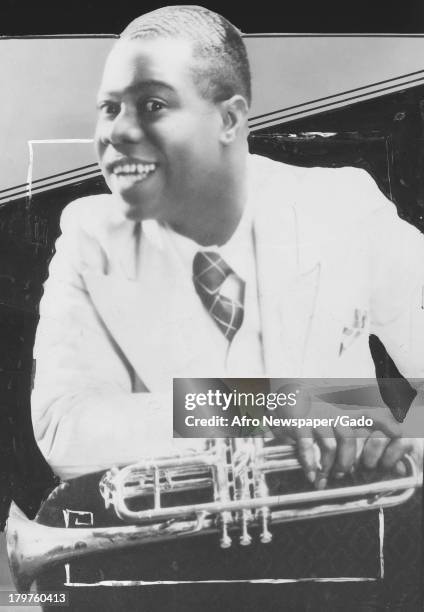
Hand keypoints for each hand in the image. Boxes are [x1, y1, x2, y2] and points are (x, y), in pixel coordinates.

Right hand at [271, 384, 421, 487]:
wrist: (281, 391)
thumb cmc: (308, 405)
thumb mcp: (330, 408)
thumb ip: (352, 421)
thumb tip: (383, 436)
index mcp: (341, 406)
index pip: (370, 412)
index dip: (386, 423)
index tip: (397, 435)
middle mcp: (331, 410)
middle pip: (348, 437)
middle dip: (346, 461)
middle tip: (340, 474)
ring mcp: (315, 416)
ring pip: (330, 446)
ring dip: (328, 466)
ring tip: (323, 478)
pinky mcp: (298, 423)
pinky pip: (307, 447)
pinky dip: (309, 464)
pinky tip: (310, 474)